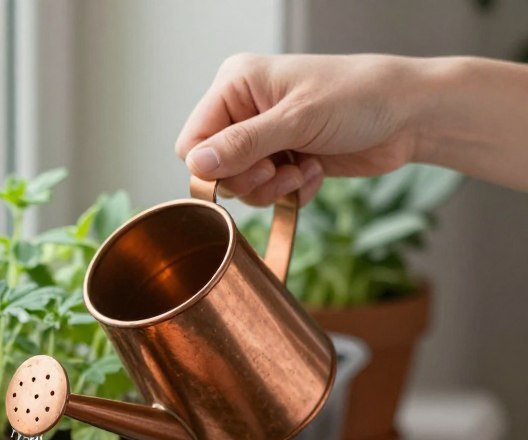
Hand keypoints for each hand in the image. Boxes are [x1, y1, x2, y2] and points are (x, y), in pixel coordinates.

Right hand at [175, 54, 425, 204]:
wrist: (410, 115)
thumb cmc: (359, 97)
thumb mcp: (297, 120)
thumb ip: (243, 144)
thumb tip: (196, 165)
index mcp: (235, 84)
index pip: (193, 140)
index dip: (212, 166)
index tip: (251, 168)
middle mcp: (244, 109)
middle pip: (214, 168)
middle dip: (247, 179)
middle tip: (279, 170)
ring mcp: (264, 136)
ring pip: (239, 185)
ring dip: (271, 188)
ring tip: (302, 171)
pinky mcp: (283, 159)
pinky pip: (266, 192)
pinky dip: (289, 191)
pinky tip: (314, 173)